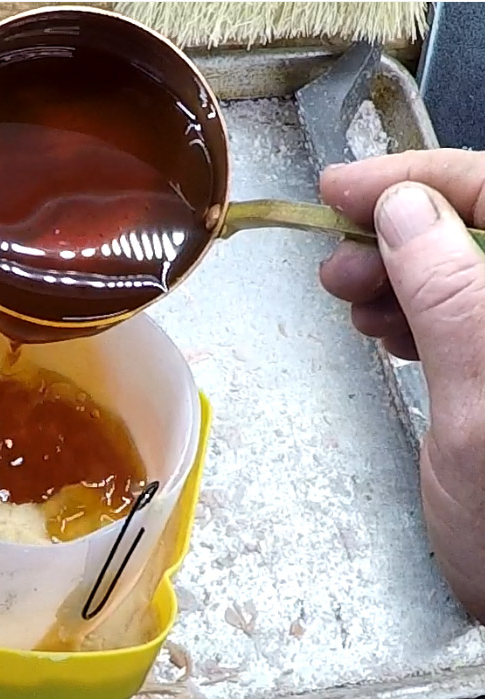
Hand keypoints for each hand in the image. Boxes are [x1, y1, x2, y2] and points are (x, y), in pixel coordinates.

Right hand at [319, 149, 484, 620]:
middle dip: (399, 232)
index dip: (419, 181)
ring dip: (398, 273)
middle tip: (334, 260)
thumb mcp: (480, 412)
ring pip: (461, 269)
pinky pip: (457, 311)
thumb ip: (453, 298)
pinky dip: (412, 310)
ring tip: (349, 298)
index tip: (342, 186)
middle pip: (478, 230)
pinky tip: (382, 326)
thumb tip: (405, 208)